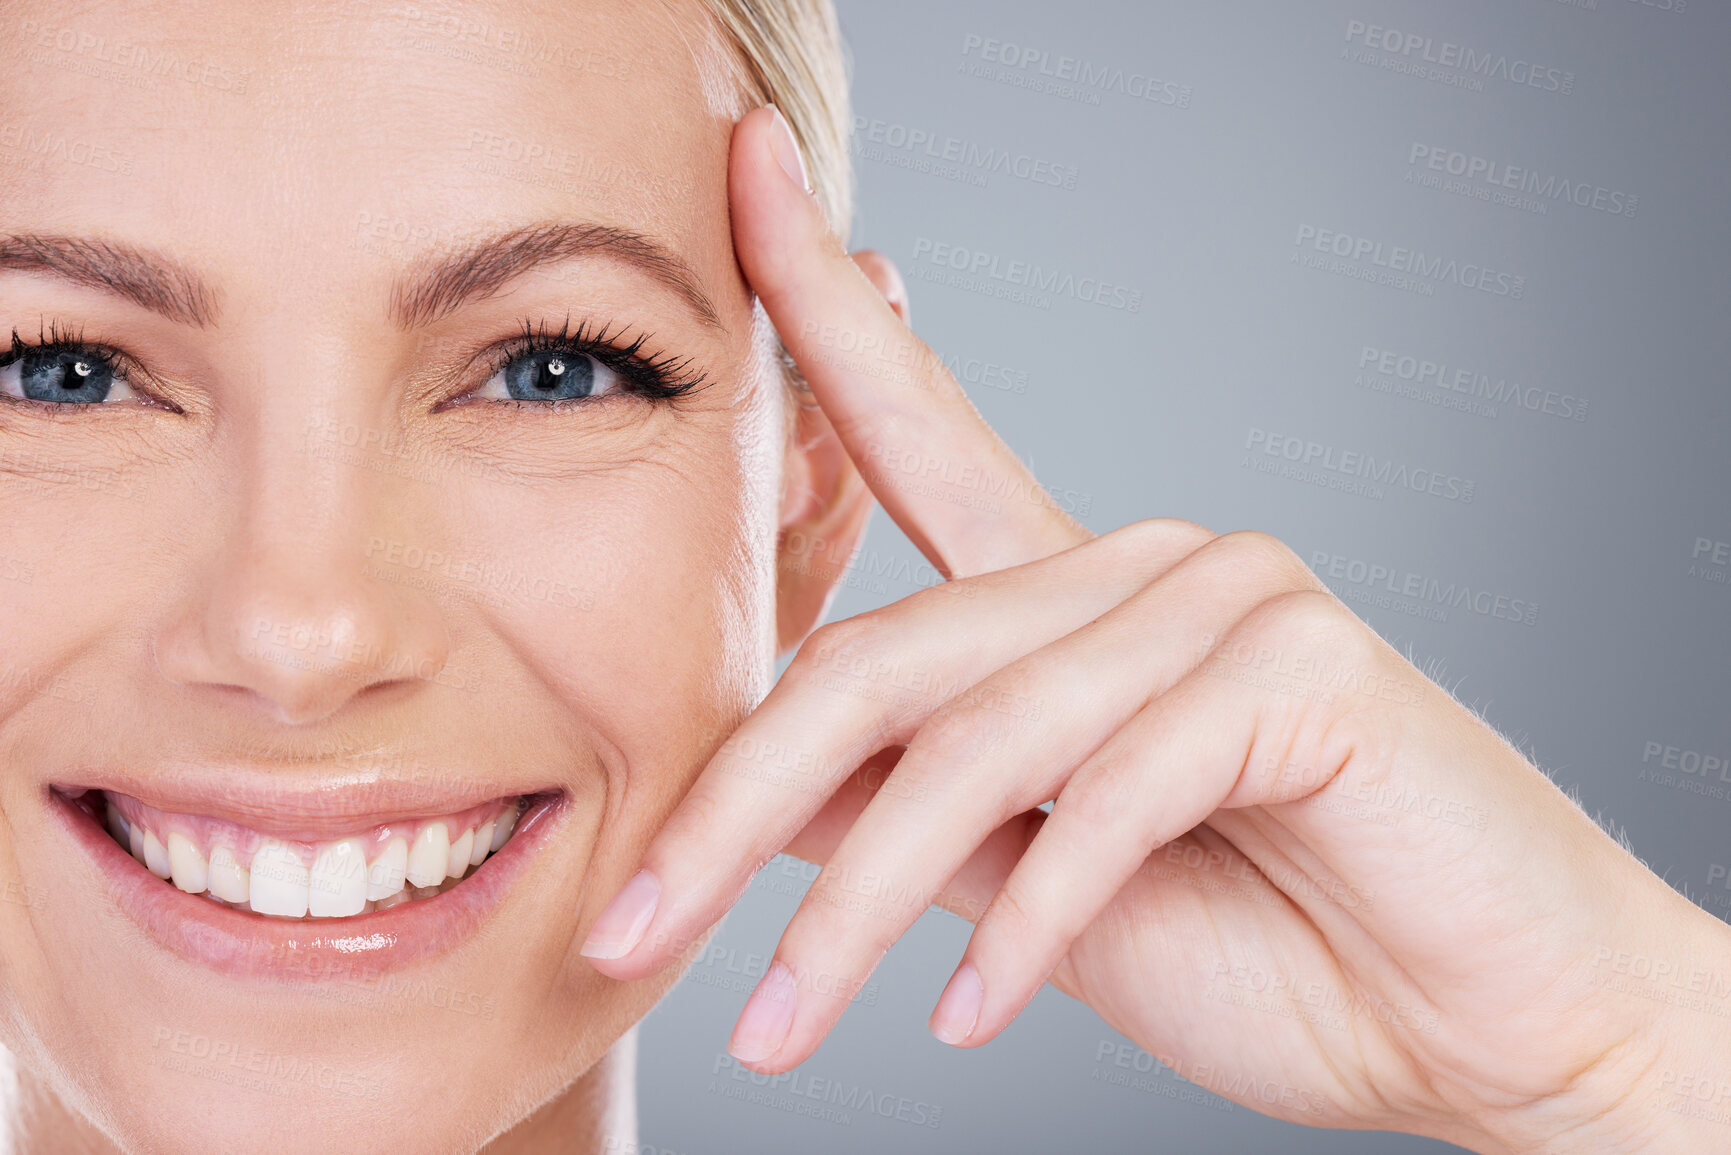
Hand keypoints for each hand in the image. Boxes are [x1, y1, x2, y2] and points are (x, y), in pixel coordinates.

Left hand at [580, 107, 1730, 1152]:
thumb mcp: (1026, 881)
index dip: (821, 311)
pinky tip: (965, 1018)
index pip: (914, 429)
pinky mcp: (1304, 669)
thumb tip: (743, 789)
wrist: (1474, 1024)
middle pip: (882, 654)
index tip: (740, 177)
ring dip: (857, 908)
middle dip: (735, 805)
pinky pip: (1111, 791)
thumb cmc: (1264, 938)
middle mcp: (1142, 563)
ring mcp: (1227, 599)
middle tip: (631, 929)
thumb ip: (901, 812)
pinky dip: (1026, 922)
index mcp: (1069, 591)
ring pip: (977, 738)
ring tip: (779, 1032)